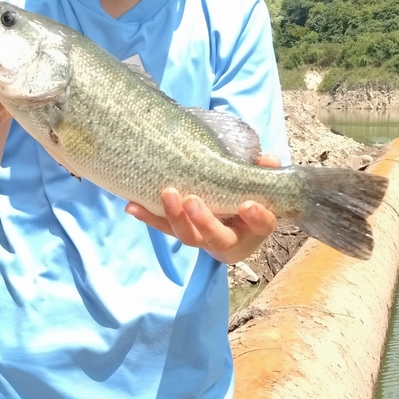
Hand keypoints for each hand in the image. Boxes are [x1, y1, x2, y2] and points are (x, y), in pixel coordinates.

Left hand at [125, 155, 279, 263]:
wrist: (235, 233)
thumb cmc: (248, 202)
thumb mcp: (261, 190)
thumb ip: (263, 174)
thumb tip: (267, 159)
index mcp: (253, 228)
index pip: (260, 226)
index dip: (255, 218)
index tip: (247, 205)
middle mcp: (226, 238)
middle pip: (215, 237)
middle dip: (203, 220)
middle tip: (191, 200)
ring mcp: (201, 238)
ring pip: (187, 235)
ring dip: (173, 217)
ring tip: (165, 194)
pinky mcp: (181, 232)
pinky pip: (164, 228)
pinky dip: (148, 217)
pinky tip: (132, 205)